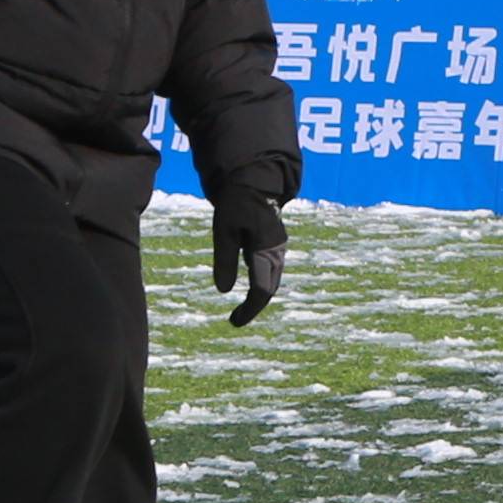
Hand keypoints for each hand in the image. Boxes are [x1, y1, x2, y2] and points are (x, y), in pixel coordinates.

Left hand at [212, 194, 287, 326]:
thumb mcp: (223, 231)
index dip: (249, 309)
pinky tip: (250, 287)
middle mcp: (277, 251)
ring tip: (242, 309)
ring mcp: (278, 247)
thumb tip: (224, 291)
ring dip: (259, 296)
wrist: (254, 180)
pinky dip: (262, 283)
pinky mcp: (275, 243)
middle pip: (270, 288)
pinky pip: (272, 270)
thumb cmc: (236, 204)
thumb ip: (225, 261)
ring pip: (273, 280)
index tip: (234, 322)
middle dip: (254, 307)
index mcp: (266, 250)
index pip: (261, 289)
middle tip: (235, 320)